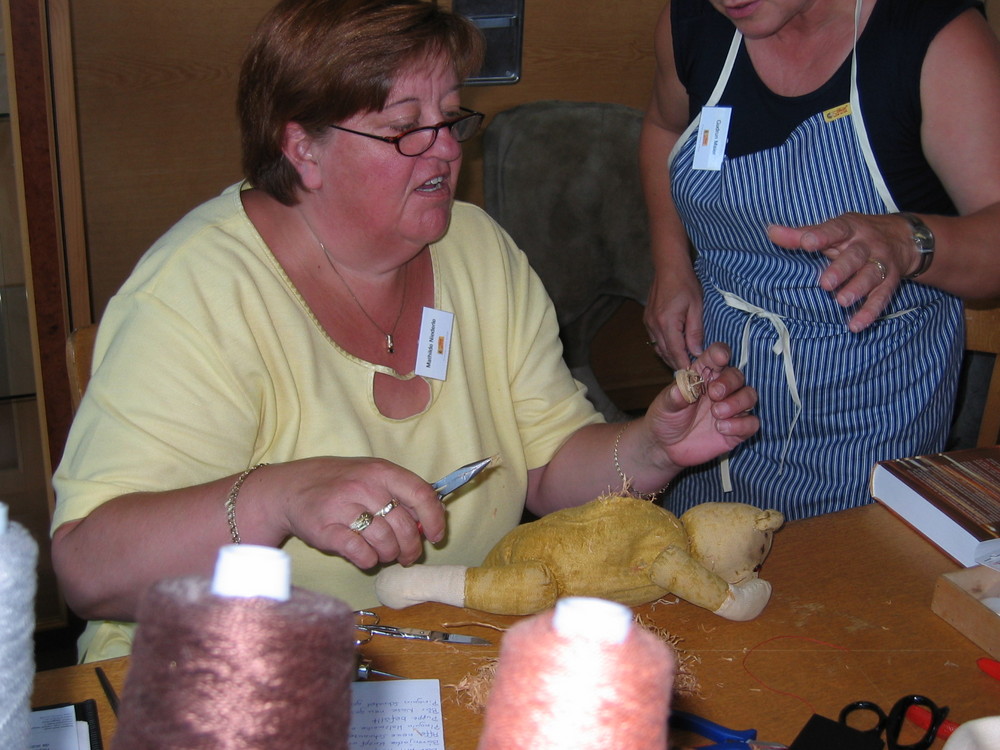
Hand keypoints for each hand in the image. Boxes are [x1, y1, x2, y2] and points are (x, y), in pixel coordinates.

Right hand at [275, 457, 445, 569]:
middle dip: (411, 548)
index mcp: (381, 471)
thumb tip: (434, 517)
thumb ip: (401, 492)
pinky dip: (368, 559)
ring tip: (384, 554)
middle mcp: (364, 486)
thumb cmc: (339, 483)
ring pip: (385, 542)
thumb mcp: (371, 475)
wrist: (290, 488)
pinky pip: (360, 553)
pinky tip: (366, 556)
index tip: (437, 537)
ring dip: (389, 554)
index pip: (421, 494)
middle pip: (404, 526)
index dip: (435, 519)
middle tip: (407, 556)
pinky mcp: (325, 529)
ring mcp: (343, 507)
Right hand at [642, 265, 704, 368]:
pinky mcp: (647, 320)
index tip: (693, 377)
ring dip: (671, 357)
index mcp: (667, 324)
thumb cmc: (685, 284)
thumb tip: (697, 352)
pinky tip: (674, 348)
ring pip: (659, 348)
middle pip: (666, 353)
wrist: (668, 267)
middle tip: (691, 375)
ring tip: (684, 364)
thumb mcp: (697, 307)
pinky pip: (655, 340)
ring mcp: (648, 323)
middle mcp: (654, 326)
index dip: (684, 366)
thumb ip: (695, 332)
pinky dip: (664, 347)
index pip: (676, 353)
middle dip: (678, 365)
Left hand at [643, 342, 757, 468]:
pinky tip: (722, 428)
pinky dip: (741, 424)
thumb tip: (680, 390)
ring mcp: (730, 409)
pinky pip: (752, 423)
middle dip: (729, 382)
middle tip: (714, 394)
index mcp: (703, 375)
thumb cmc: (665, 418)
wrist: (665, 447)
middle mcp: (720, 389)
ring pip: (750, 396)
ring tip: (716, 414)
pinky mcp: (736, 430)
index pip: (717, 357)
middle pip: (737, 376)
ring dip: (737, 403)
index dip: (721, 354)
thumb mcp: (664, 406)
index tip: (719, 359)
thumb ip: (673, 397)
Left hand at [767, 212, 918, 332]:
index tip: (807, 242)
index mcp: (849, 229)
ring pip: (871, 276)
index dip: (822, 235)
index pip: (835, 229)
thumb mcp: (832, 230)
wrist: (901, 238)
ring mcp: (881, 264)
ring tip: (842, 301)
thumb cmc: (854, 236)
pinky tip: (856, 325)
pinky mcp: (890, 282)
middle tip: (825, 283)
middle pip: (855, 256)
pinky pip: (881, 298)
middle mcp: (867, 245)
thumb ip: (800, 234)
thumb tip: (770, 232)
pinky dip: (870, 312)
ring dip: (857, 289)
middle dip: (842, 269)